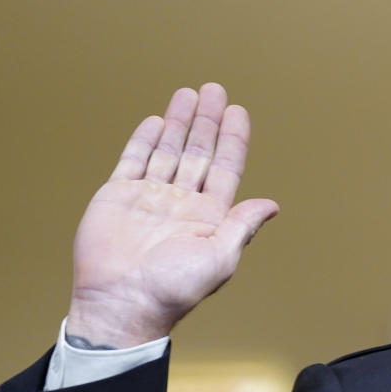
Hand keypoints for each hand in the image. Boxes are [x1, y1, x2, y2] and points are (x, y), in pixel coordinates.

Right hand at [65, 83, 278, 347]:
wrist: (122, 302)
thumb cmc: (174, 288)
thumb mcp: (220, 256)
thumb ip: (242, 225)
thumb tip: (272, 204)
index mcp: (209, 216)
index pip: (225, 168)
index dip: (233, 139)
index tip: (239, 112)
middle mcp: (181, 202)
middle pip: (198, 152)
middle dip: (207, 122)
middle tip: (214, 90)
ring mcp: (149, 197)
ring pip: (167, 151)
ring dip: (180, 123)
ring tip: (188, 94)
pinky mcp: (118, 197)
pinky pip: (134, 161)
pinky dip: (144, 140)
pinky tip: (157, 121)